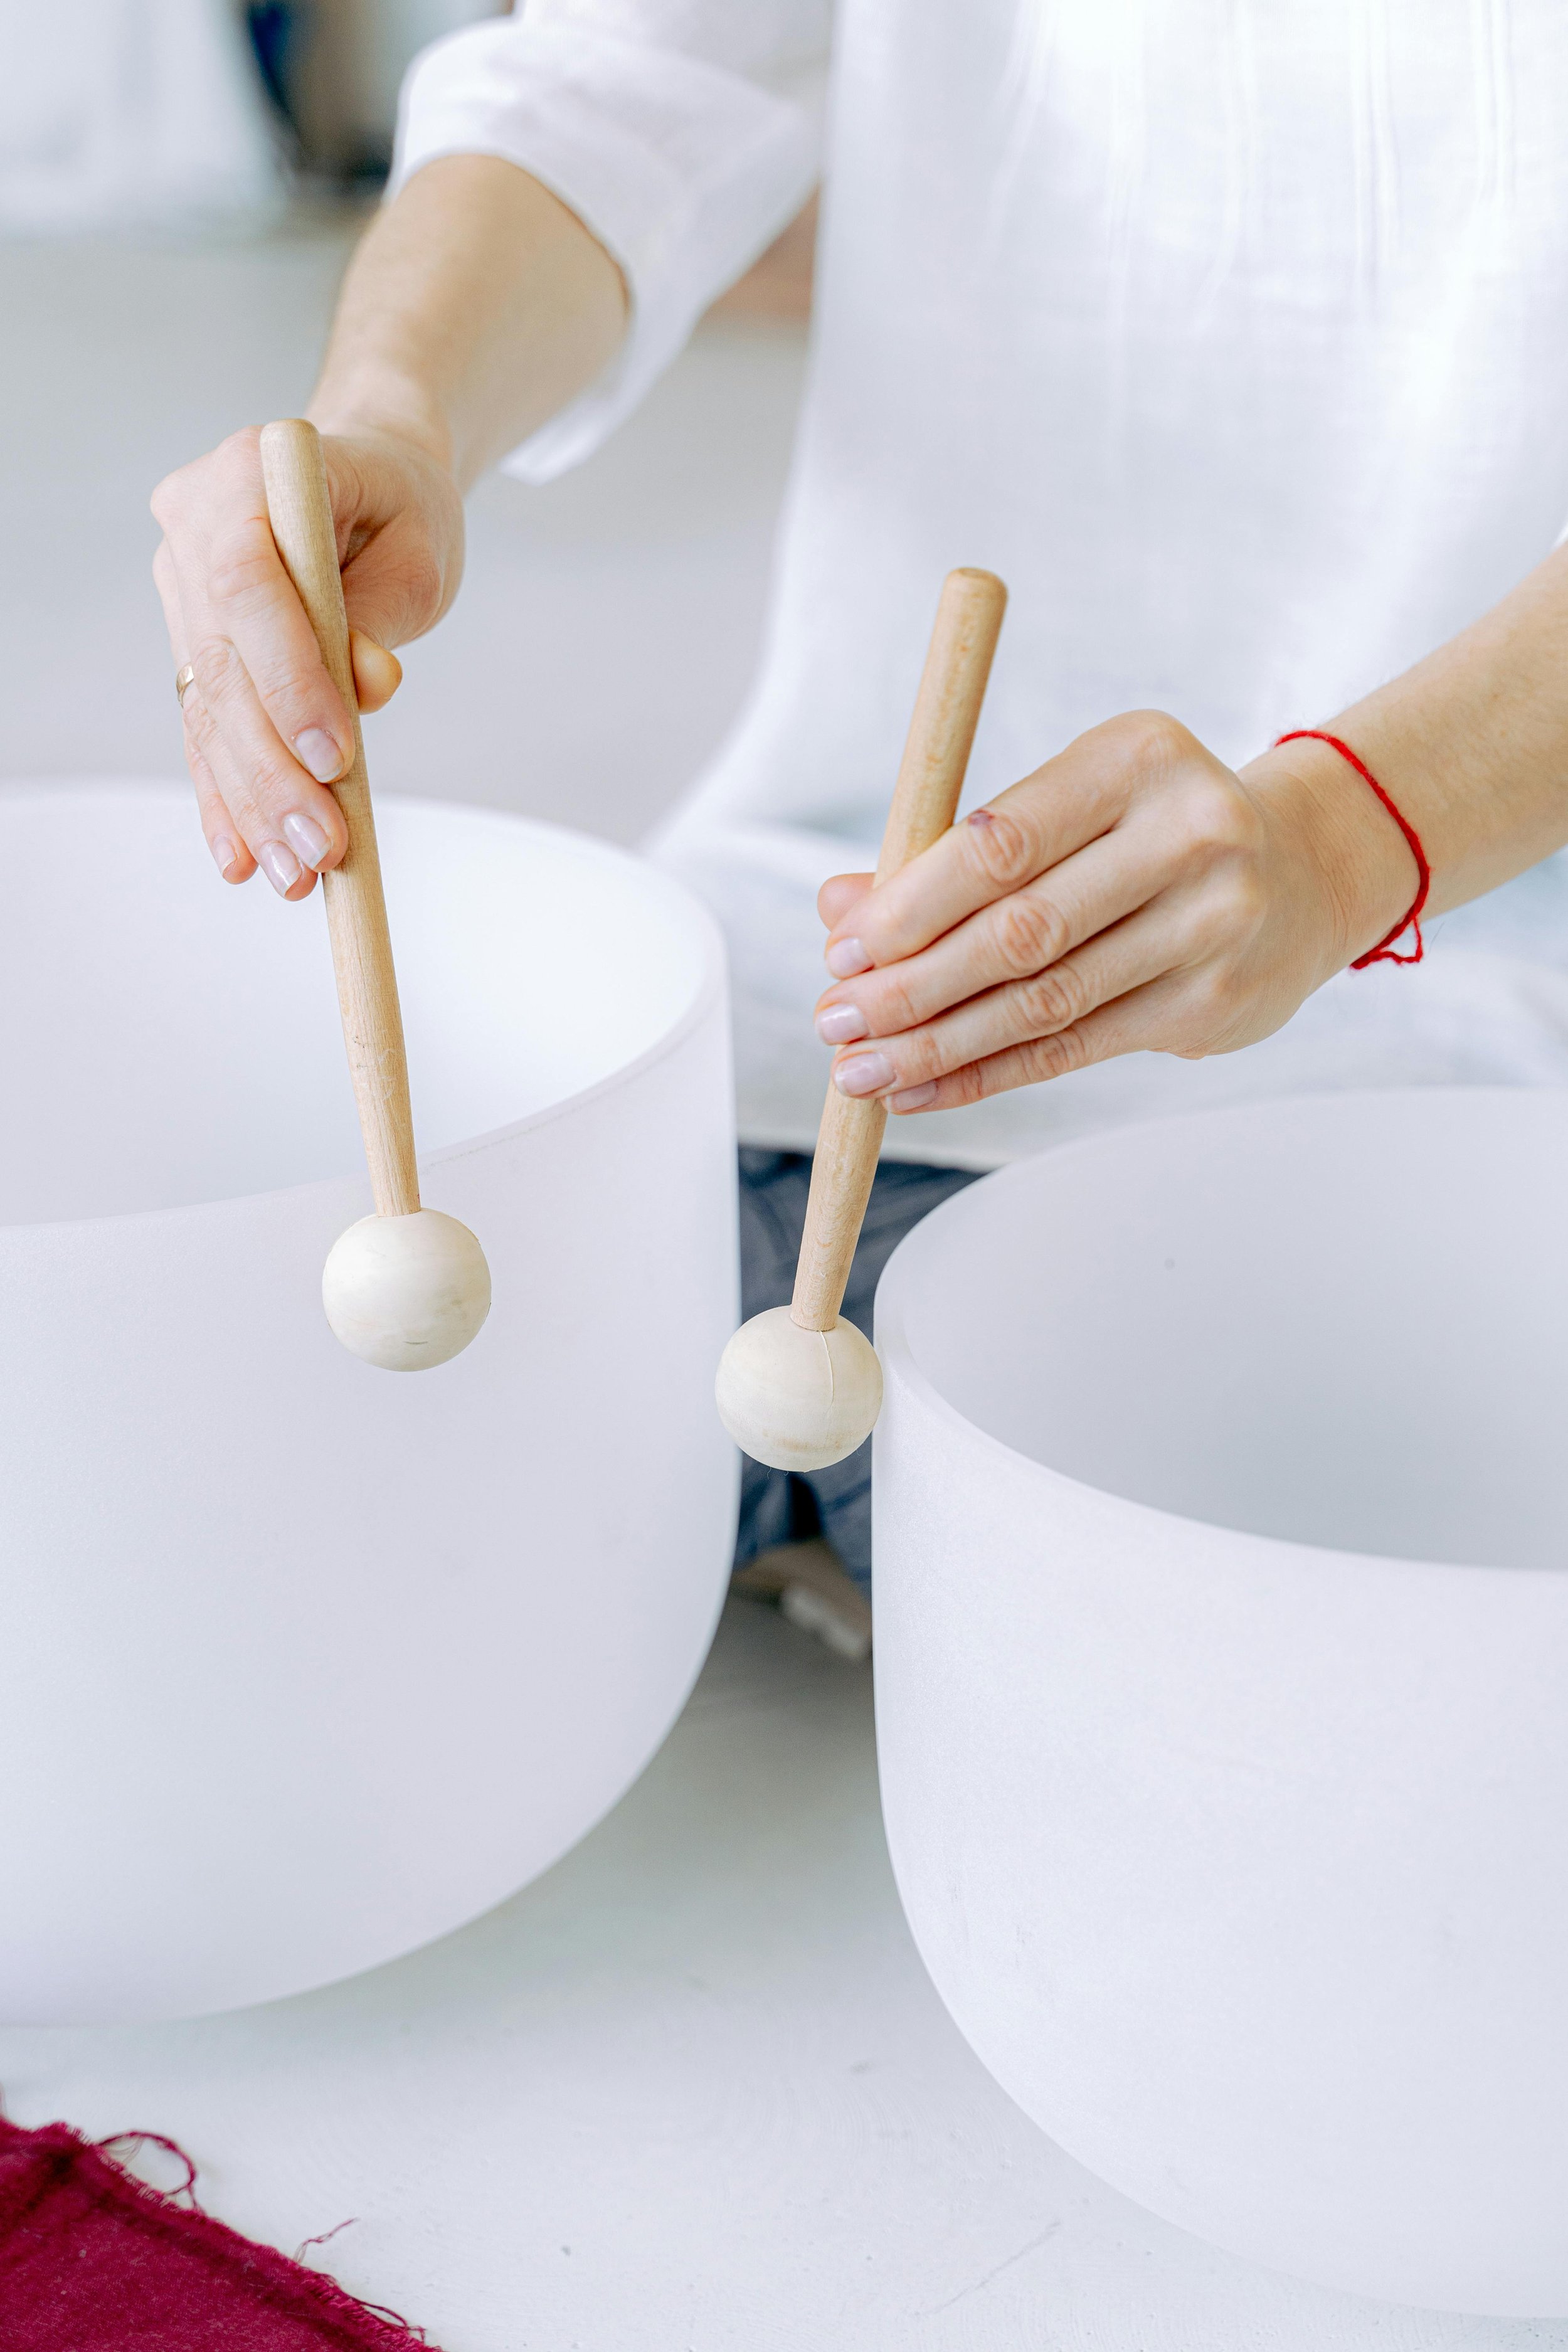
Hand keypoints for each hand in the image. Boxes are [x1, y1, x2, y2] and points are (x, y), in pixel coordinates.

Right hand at [151, 425, 462, 896]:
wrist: (371, 478)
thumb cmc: (401, 505)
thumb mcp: (416, 548)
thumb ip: (383, 614)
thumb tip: (367, 687)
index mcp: (247, 473)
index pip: (248, 584)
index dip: (287, 678)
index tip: (337, 757)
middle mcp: (194, 526)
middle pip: (221, 665)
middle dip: (272, 769)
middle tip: (323, 848)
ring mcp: (181, 585)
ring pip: (208, 709)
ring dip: (252, 802)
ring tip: (295, 875)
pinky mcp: (189, 639)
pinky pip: (202, 728)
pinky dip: (227, 797)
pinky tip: (244, 858)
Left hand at [812, 711, 1416, 1114]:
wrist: (1303, 874)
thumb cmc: (1148, 831)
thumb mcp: (1063, 808)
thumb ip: (951, 853)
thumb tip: (839, 908)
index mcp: (1135, 757)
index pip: (1000, 842)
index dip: (911, 905)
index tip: (843, 947)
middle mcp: (1188, 835)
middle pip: (1020, 931)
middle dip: (911, 986)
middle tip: (836, 1020)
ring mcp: (1212, 924)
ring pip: (1045, 1002)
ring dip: (937, 1044)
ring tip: (863, 1070)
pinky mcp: (1212, 1002)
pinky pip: (1074, 1049)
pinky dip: (987, 1074)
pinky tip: (923, 1089)